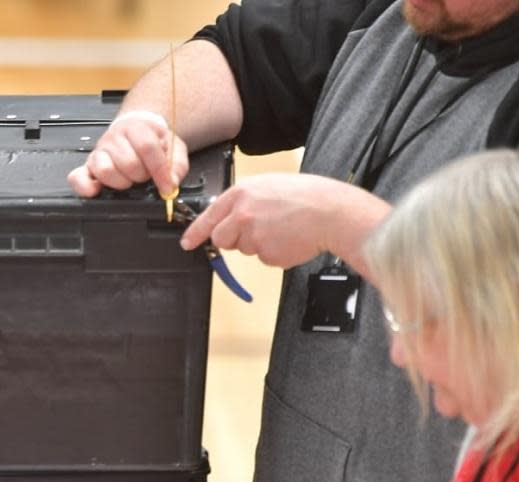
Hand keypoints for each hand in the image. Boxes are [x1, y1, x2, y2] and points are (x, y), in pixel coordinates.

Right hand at [68, 111, 189, 197]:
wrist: (133, 132)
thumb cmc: (151, 142)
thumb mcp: (172, 148)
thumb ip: (176, 165)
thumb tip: (171, 183)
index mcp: (135, 127)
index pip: (147, 148)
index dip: (159, 171)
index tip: (167, 187)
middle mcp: (113, 138)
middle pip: (128, 162)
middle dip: (141, 175)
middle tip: (144, 175)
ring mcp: (98, 152)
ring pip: (106, 171)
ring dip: (121, 182)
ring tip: (128, 180)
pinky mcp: (87, 167)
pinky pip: (77, 178)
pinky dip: (85, 187)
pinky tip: (97, 191)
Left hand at [179, 174, 388, 269]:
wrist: (331, 212)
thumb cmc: (306, 196)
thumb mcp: (268, 186)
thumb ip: (245, 201)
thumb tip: (229, 216)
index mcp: (241, 194)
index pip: (208, 217)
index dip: (195, 233)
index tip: (186, 243)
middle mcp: (242, 215)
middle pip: (221, 239)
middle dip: (233, 239)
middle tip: (258, 230)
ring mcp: (253, 237)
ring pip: (245, 249)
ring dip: (259, 244)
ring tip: (282, 228)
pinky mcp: (267, 255)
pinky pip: (264, 258)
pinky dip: (275, 252)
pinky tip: (289, 238)